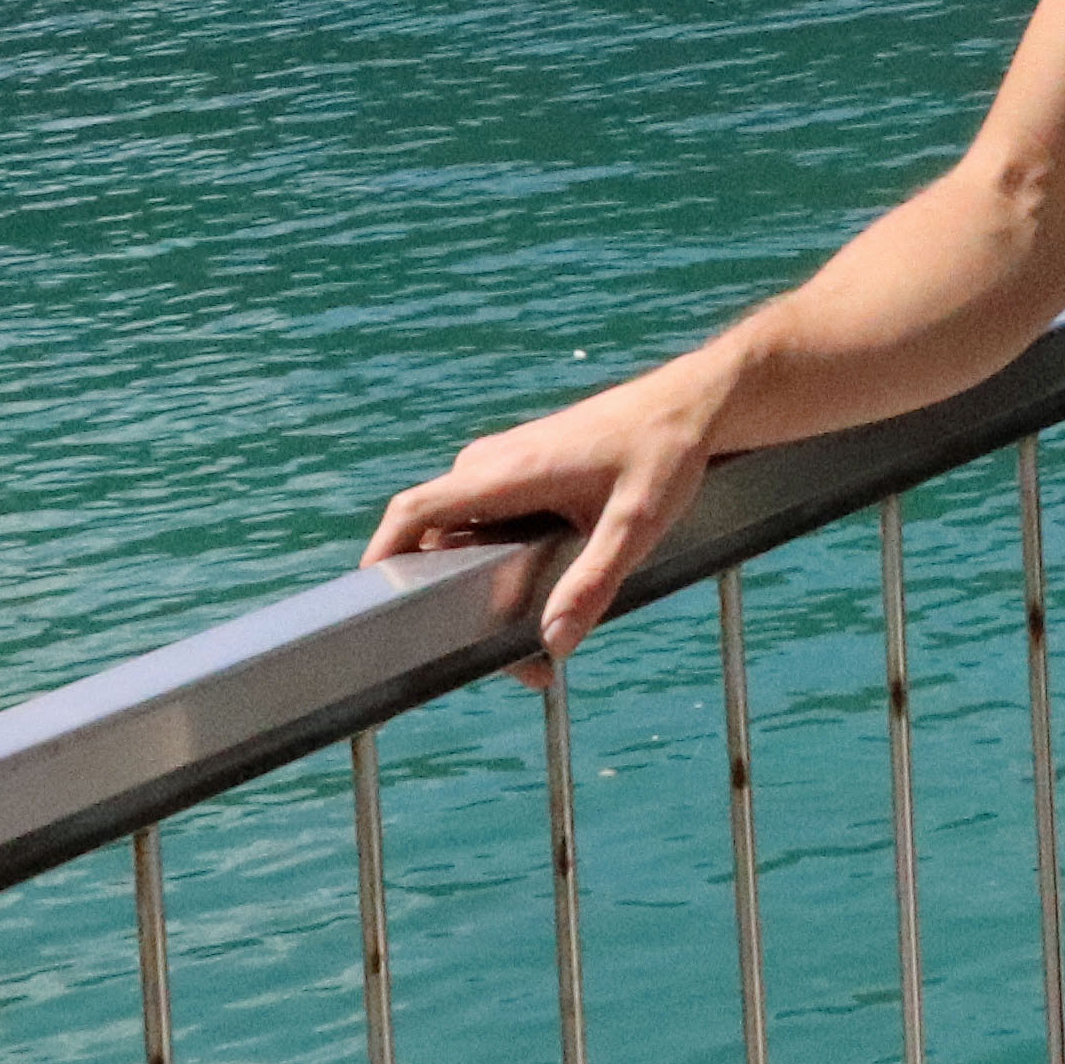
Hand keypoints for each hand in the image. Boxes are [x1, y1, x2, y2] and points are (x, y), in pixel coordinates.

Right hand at [366, 347, 743, 662]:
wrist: (694, 403)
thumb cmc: (666, 453)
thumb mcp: (638, 524)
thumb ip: (594, 582)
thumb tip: (552, 642)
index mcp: (505, 472)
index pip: (414, 510)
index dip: (381, 554)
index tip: (371, 603)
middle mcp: (493, 465)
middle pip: (437, 538)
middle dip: (451, 601)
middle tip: (505, 660)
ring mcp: (506, 466)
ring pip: (463, 532)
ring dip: (478, 584)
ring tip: (528, 644)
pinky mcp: (524, 471)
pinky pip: (486, 520)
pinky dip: (496, 560)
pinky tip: (538, 596)